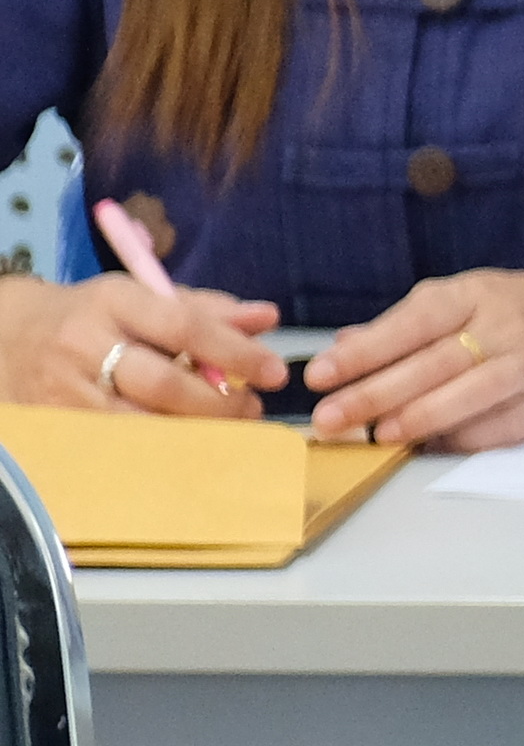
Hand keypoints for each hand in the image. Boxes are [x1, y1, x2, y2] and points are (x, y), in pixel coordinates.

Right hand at [0, 273, 284, 417]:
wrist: (11, 335)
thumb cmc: (96, 316)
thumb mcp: (145, 297)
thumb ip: (209, 309)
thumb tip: (267, 318)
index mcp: (114, 301)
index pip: (183, 327)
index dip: (235, 352)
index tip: (276, 372)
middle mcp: (85, 343)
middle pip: (161, 383)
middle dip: (217, 403)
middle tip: (251, 408)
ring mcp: (67, 388)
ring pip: (139, 422)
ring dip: (193, 432)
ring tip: (225, 430)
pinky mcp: (57, 422)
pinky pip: (118, 444)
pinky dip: (160, 448)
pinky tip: (187, 445)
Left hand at [304, 267, 523, 450]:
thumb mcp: (469, 297)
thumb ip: (408, 323)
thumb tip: (345, 347)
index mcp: (476, 294)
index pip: (412, 322)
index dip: (364, 350)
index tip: (319, 373)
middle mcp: (505, 328)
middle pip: (432, 364)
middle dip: (374, 393)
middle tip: (329, 418)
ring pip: (466, 396)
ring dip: (416, 418)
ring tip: (375, 434)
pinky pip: (499, 428)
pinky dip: (459, 439)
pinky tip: (426, 446)